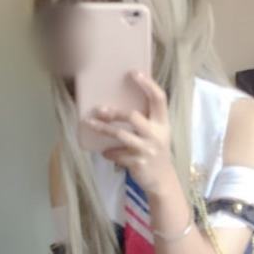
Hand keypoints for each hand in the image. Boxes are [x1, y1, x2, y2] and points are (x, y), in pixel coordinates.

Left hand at [84, 70, 177, 196]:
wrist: (162, 180)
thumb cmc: (156, 152)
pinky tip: (104, 152)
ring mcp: (147, 150)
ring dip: (103, 129)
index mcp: (163, 123)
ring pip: (121, 135)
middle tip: (99, 109)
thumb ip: (147, 120)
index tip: (134, 73)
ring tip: (90, 123)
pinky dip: (109, 152)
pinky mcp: (138, 163)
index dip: (147, 84)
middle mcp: (157, 135)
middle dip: (114, 112)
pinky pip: (118, 154)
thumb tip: (120, 104)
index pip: (159, 99)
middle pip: (133, 116)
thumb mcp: (158, 134)